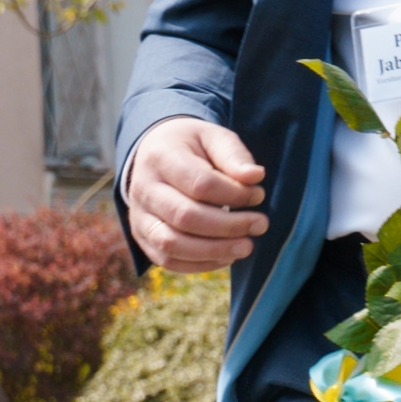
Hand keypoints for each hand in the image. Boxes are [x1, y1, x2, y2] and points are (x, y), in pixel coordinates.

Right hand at [126, 114, 273, 268]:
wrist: (154, 153)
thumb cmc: (192, 146)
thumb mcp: (213, 137)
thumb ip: (233, 155)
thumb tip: (255, 177)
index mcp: (161, 158)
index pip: (200, 184)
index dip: (234, 195)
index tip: (258, 195)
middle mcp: (143, 189)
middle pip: (186, 216)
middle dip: (229, 226)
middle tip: (260, 225)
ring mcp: (139, 216)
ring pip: (173, 244)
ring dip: (215, 250)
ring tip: (246, 247)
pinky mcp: (143, 237)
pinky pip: (168, 260)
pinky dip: (200, 264)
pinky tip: (226, 257)